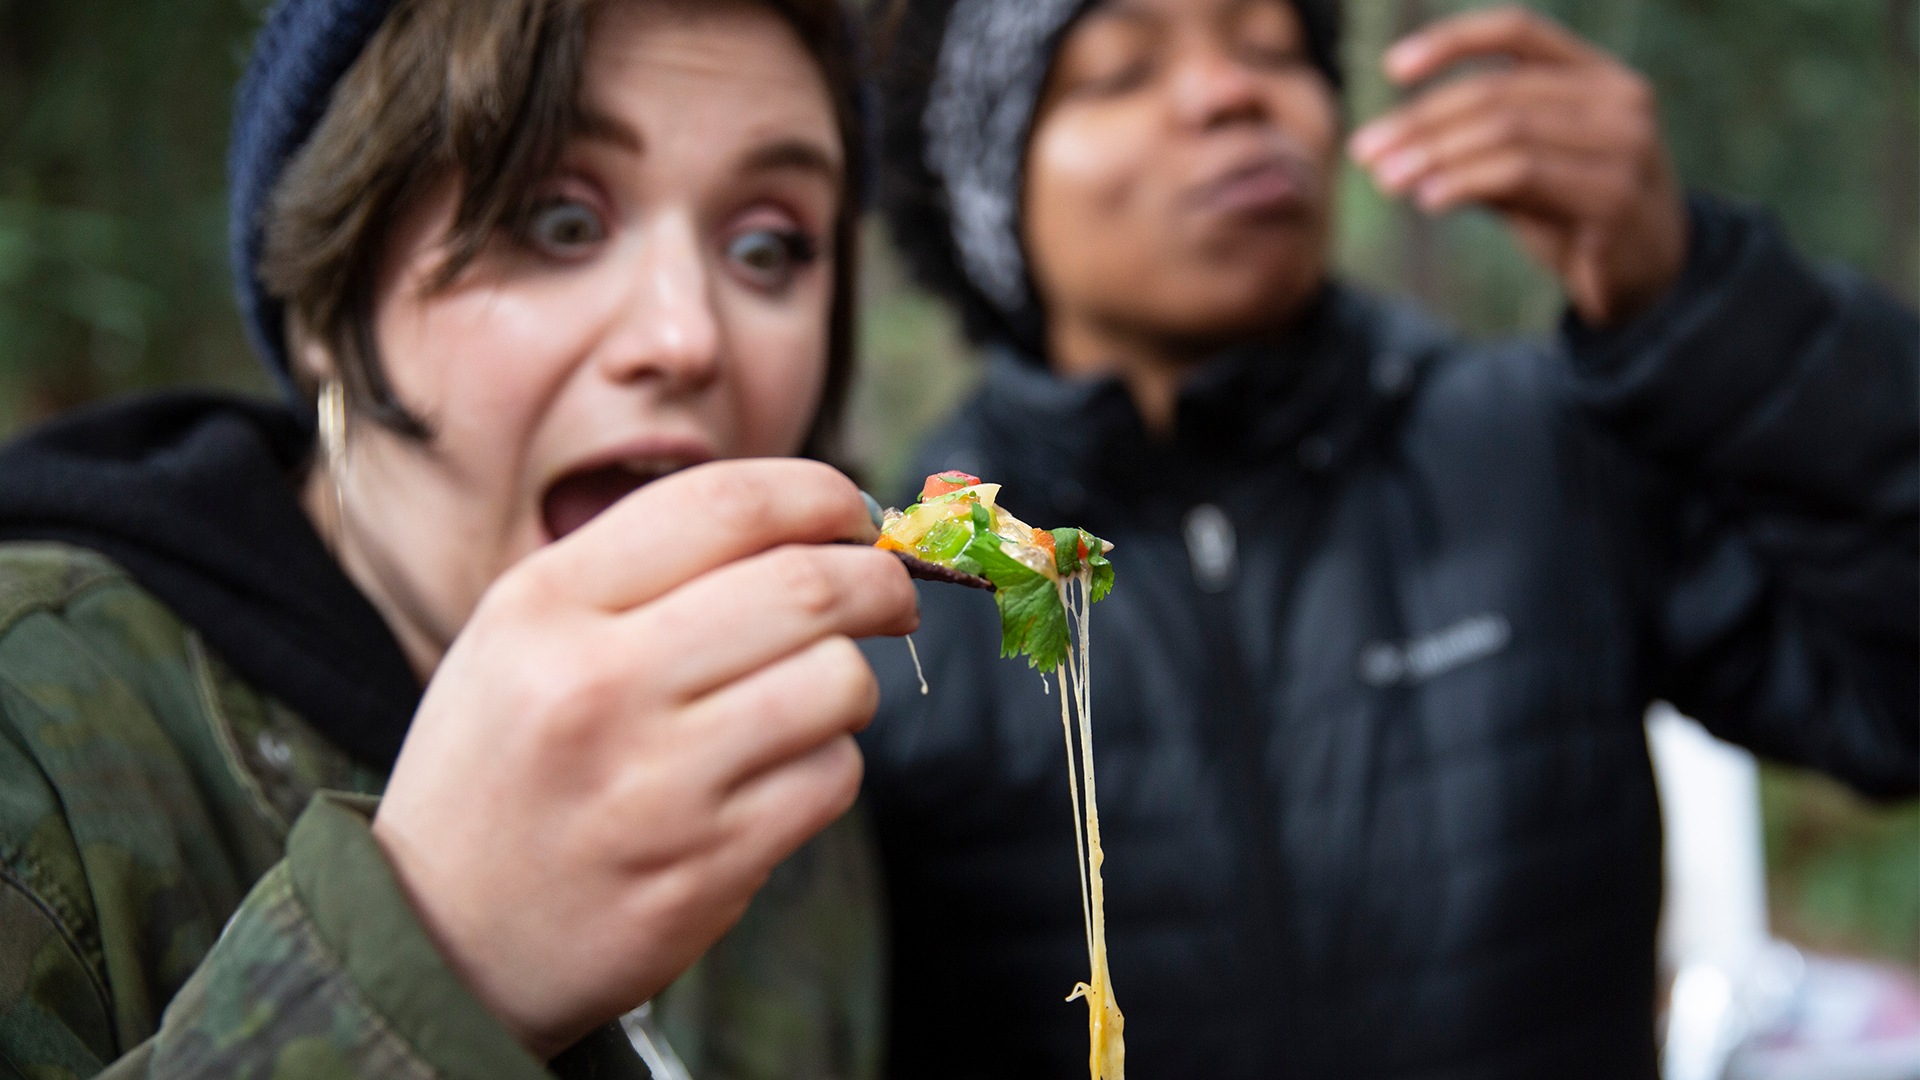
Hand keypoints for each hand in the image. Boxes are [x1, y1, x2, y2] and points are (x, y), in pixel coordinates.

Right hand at [370, 459, 917, 1058]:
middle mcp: (596, 685)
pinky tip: (783, 772)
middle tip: (893, 593)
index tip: (853, 514)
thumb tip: (810, 519)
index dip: (820, 494)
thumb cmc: (502, 765)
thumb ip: (643, 567)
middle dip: (879, 581)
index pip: (725, 504)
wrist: (437, 936)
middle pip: (804, 587)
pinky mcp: (703, 868)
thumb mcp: (520, 635)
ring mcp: (653, 784)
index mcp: (546, 605)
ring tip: (822, 693)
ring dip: (854, 681)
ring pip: (836, 683)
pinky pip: (830, 779)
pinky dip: (831, 765)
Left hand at [1348, 6, 1687, 326]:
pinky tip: (1428, 199)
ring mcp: (1625, 143)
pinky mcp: (1616, 193)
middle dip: (1421, 120)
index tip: (1392, 69)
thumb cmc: (1579, 219)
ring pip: (1506, 129)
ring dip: (1434, 153)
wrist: (1652, 281)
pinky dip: (1466, 181)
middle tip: (1366, 151)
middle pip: (1498, 89)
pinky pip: (1522, 172)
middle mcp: (1619, 97)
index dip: (1452, 40)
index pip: (1519, 30)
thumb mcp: (1525, 173)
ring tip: (1385, 179)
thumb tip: (1394, 142)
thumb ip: (1476, 146)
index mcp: (1597, 74)